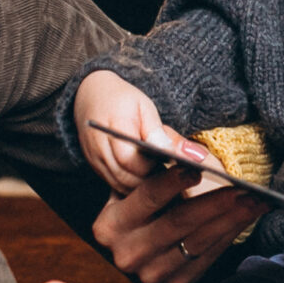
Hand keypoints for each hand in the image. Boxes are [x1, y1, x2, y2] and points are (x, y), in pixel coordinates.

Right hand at [72, 71, 186, 191]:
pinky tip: (149, 181)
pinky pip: (114, 184)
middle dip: (151, 183)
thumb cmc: (123, 100)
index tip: (174, 169)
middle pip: (126, 178)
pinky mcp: (94, 167)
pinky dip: (132, 186)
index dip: (153, 169)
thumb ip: (165, 135)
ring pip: (120, 186)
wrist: (91, 94)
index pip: (132, 160)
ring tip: (163, 180)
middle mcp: (99, 147)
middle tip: (173, 180)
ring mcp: (94, 159)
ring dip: (142, 188)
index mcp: (114, 127)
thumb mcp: (147, 109)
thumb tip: (192, 156)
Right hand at [92, 161, 267, 282]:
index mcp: (109, 226)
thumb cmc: (145, 201)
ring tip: (256, 200)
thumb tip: (191, 156)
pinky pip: (208, 257)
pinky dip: (231, 234)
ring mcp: (150, 274)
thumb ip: (158, 167)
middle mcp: (126, 254)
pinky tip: (248, 217)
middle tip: (244, 187)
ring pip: (197, 242)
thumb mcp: (141, 182)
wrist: (140, 242)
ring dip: (232, 219)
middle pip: (177, 222)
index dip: (173, 181)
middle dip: (215, 202)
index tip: (199, 167)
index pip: (146, 197)